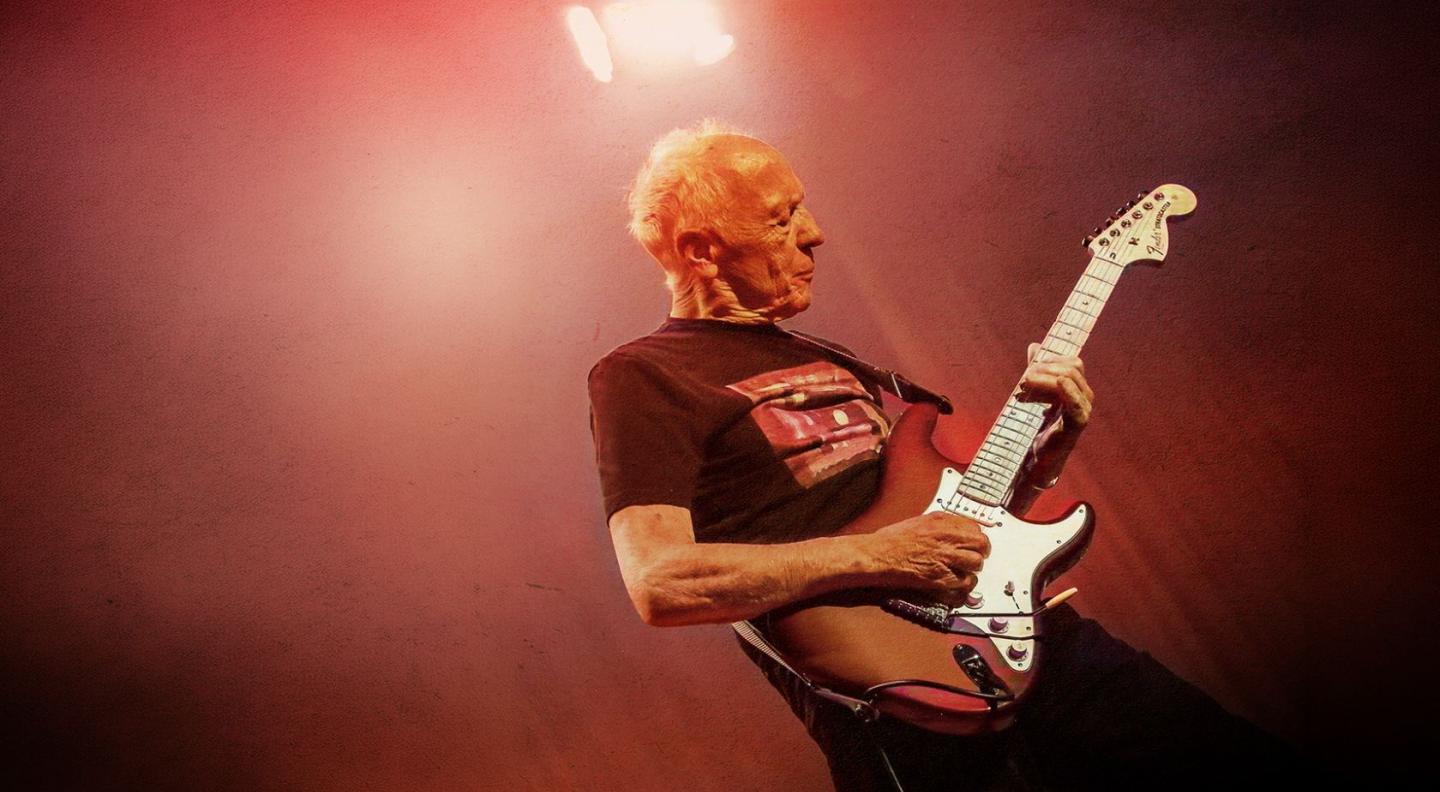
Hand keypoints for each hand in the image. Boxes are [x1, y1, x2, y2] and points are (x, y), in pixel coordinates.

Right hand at [866, 512, 990, 602]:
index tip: (973, 543)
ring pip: (976, 564)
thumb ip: (940, 524)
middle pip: (981, 545)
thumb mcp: (918, 521)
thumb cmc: (890, 540)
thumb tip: (955, 529)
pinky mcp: (940, 578)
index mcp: (940, 522)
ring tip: (963, 572)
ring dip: (971, 569)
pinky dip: (963, 586)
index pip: (974, 527)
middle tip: (974, 558)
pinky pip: (965, 584)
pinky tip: (955, 584)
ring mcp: (944, 559)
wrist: (877, 556)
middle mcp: (946, 538)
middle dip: (980, 552)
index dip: (975, 537)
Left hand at [1019, 343, 1093, 429]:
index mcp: (1078, 389)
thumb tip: (1035, 346)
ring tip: (1022, 387)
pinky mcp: (1078, 423)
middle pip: (1072, 368)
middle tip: (1022, 380)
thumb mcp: (1037, 393)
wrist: (1040, 456)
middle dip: (1045, 369)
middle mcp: (1085, 397)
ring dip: (1043, 379)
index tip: (1029, 370)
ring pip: (1069, 380)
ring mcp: (1084, 410)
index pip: (1073, 363)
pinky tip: (1052, 384)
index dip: (1051, 360)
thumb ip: (1037, 371)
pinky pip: (1075, 402)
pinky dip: (1066, 389)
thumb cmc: (1040, 426)